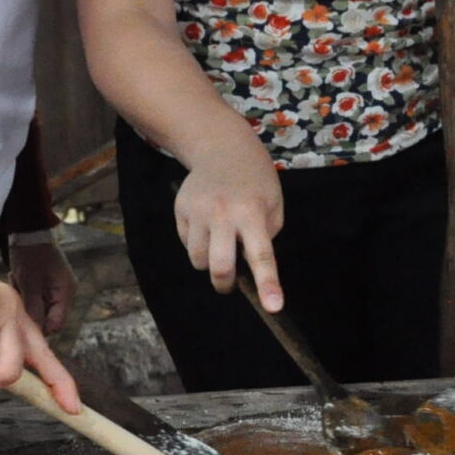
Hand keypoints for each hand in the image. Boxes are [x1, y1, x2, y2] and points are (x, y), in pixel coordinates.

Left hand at [10, 239, 76, 334]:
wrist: (28, 232)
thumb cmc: (31, 256)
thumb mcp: (30, 284)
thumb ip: (34, 309)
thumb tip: (33, 333)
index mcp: (66, 294)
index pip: (56, 324)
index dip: (39, 328)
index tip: (20, 323)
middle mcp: (65, 294)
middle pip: (47, 317)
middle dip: (30, 311)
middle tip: (17, 295)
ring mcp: (57, 290)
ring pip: (39, 309)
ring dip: (26, 301)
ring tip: (17, 282)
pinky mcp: (47, 286)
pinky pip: (36, 299)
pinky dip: (25, 294)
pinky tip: (18, 280)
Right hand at [173, 138, 284, 309]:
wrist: (222, 148)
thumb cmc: (256, 181)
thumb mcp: (273, 205)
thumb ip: (264, 237)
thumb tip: (249, 269)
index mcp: (252, 213)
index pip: (261, 255)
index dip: (268, 283)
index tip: (273, 307)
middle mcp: (222, 213)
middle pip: (219, 266)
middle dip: (224, 284)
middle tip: (230, 284)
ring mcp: (198, 211)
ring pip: (198, 260)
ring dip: (209, 262)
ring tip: (219, 243)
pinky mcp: (180, 209)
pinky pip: (186, 244)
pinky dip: (197, 245)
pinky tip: (207, 226)